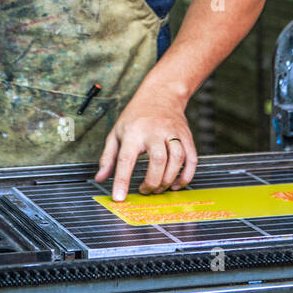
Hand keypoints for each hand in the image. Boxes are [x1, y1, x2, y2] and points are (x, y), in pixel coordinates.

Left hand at [94, 81, 197, 200]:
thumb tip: (100, 179)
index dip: (122, 180)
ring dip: (169, 180)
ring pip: (176, 160)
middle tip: (144, 191)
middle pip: (157, 160)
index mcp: (133, 131)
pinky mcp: (187, 137)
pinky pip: (192, 159)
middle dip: (152, 182)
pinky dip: (186, 176)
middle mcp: (154, 131)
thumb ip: (108, 157)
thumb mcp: (116, 132)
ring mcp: (173, 133)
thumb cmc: (136, 116)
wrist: (161, 94)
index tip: (119, 198)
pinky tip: (176, 184)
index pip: (126, 159)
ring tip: (159, 188)